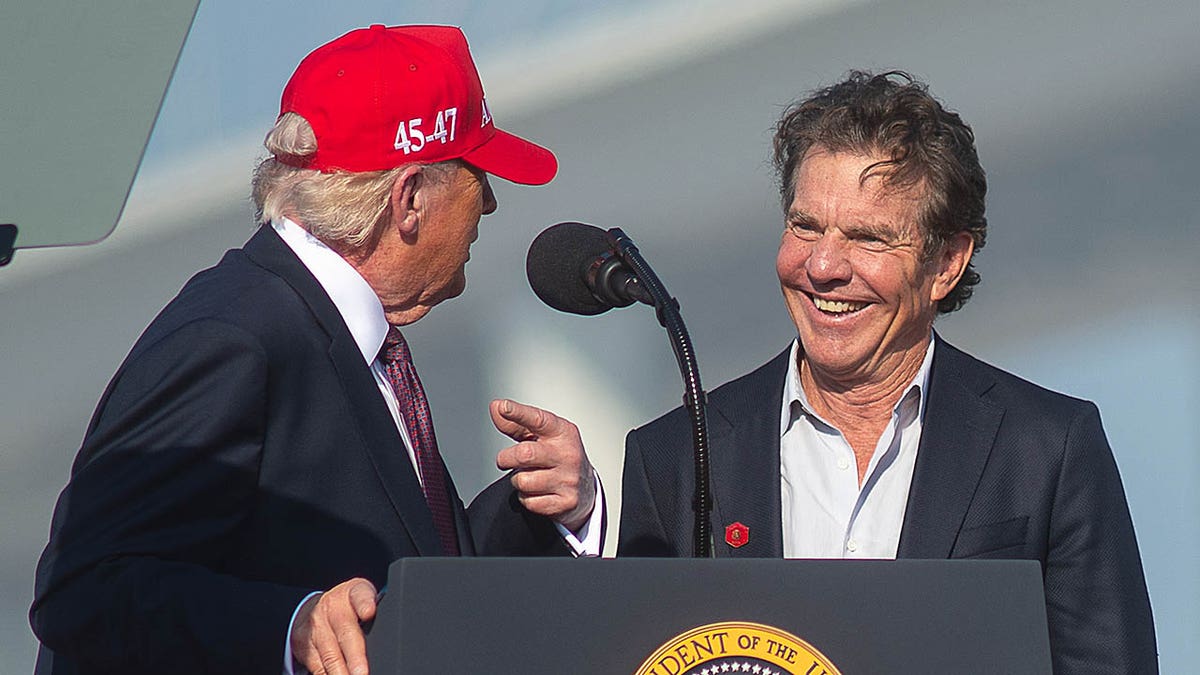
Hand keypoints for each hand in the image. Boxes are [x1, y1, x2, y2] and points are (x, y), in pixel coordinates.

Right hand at [291, 578, 376, 674]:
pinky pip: (317, 665)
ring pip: (329, 655)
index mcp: (353, 593)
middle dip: (355, 656)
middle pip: (345, 632)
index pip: (360, 595)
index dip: (364, 603)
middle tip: (362, 672)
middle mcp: (332, 607)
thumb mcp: (362, 599)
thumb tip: (393, 632)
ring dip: (341, 672)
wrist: (313, 608)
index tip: (369, 612)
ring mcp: (315, 626)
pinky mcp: (303, 643)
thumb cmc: (348, 607)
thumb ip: (374, 610)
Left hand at [491, 398, 595, 531]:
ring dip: (518, 481)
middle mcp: (569, 454)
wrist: (586, 488)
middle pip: (524, 454)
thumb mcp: (542, 436)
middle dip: (506, 458)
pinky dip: (526, 497)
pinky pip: (529, 501)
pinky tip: (538, 491)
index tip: (503, 407)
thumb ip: (517, 424)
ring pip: (523, 481)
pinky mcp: (566, 502)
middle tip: (506, 460)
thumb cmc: (558, 456)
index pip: (538, 420)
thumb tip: (496, 407)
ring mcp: (569, 479)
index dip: (518, 413)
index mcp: (563, 432)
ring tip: (529, 476)